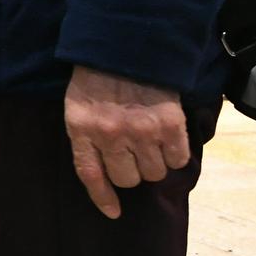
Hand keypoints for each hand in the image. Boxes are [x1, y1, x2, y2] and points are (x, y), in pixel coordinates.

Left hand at [63, 65, 190, 218]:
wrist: (128, 42)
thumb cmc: (99, 76)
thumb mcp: (77, 105)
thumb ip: (86, 137)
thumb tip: (104, 175)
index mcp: (82, 128)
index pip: (91, 176)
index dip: (103, 198)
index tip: (114, 212)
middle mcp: (111, 134)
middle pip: (127, 180)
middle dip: (132, 170)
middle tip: (134, 151)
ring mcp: (142, 130)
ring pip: (154, 173)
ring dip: (155, 162)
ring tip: (151, 139)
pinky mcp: (170, 123)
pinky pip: (178, 159)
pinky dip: (176, 153)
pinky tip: (169, 137)